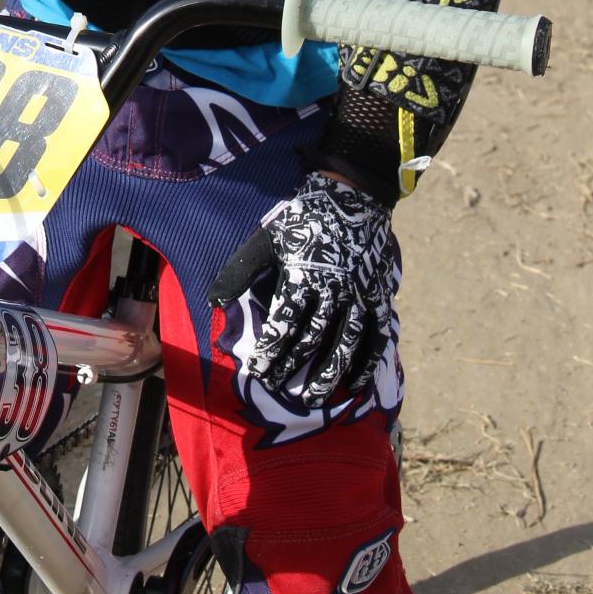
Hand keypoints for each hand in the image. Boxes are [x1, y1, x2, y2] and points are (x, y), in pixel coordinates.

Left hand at [209, 172, 395, 406]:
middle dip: (291, 367)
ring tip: (312, 398)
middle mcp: (333, 291)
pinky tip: (354, 384)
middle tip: (276, 387)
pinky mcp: (379, 297)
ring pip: (345, 345)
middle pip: (311, 340)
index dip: (269, 351)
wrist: (353, 195)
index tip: (255, 372)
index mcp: (303, 277)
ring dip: (327, 375)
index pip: (282, 325)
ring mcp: (359, 296)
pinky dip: (366, 363)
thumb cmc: (304, 218)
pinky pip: (376, 337)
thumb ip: (241, 271)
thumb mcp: (267, 239)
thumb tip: (213, 300)